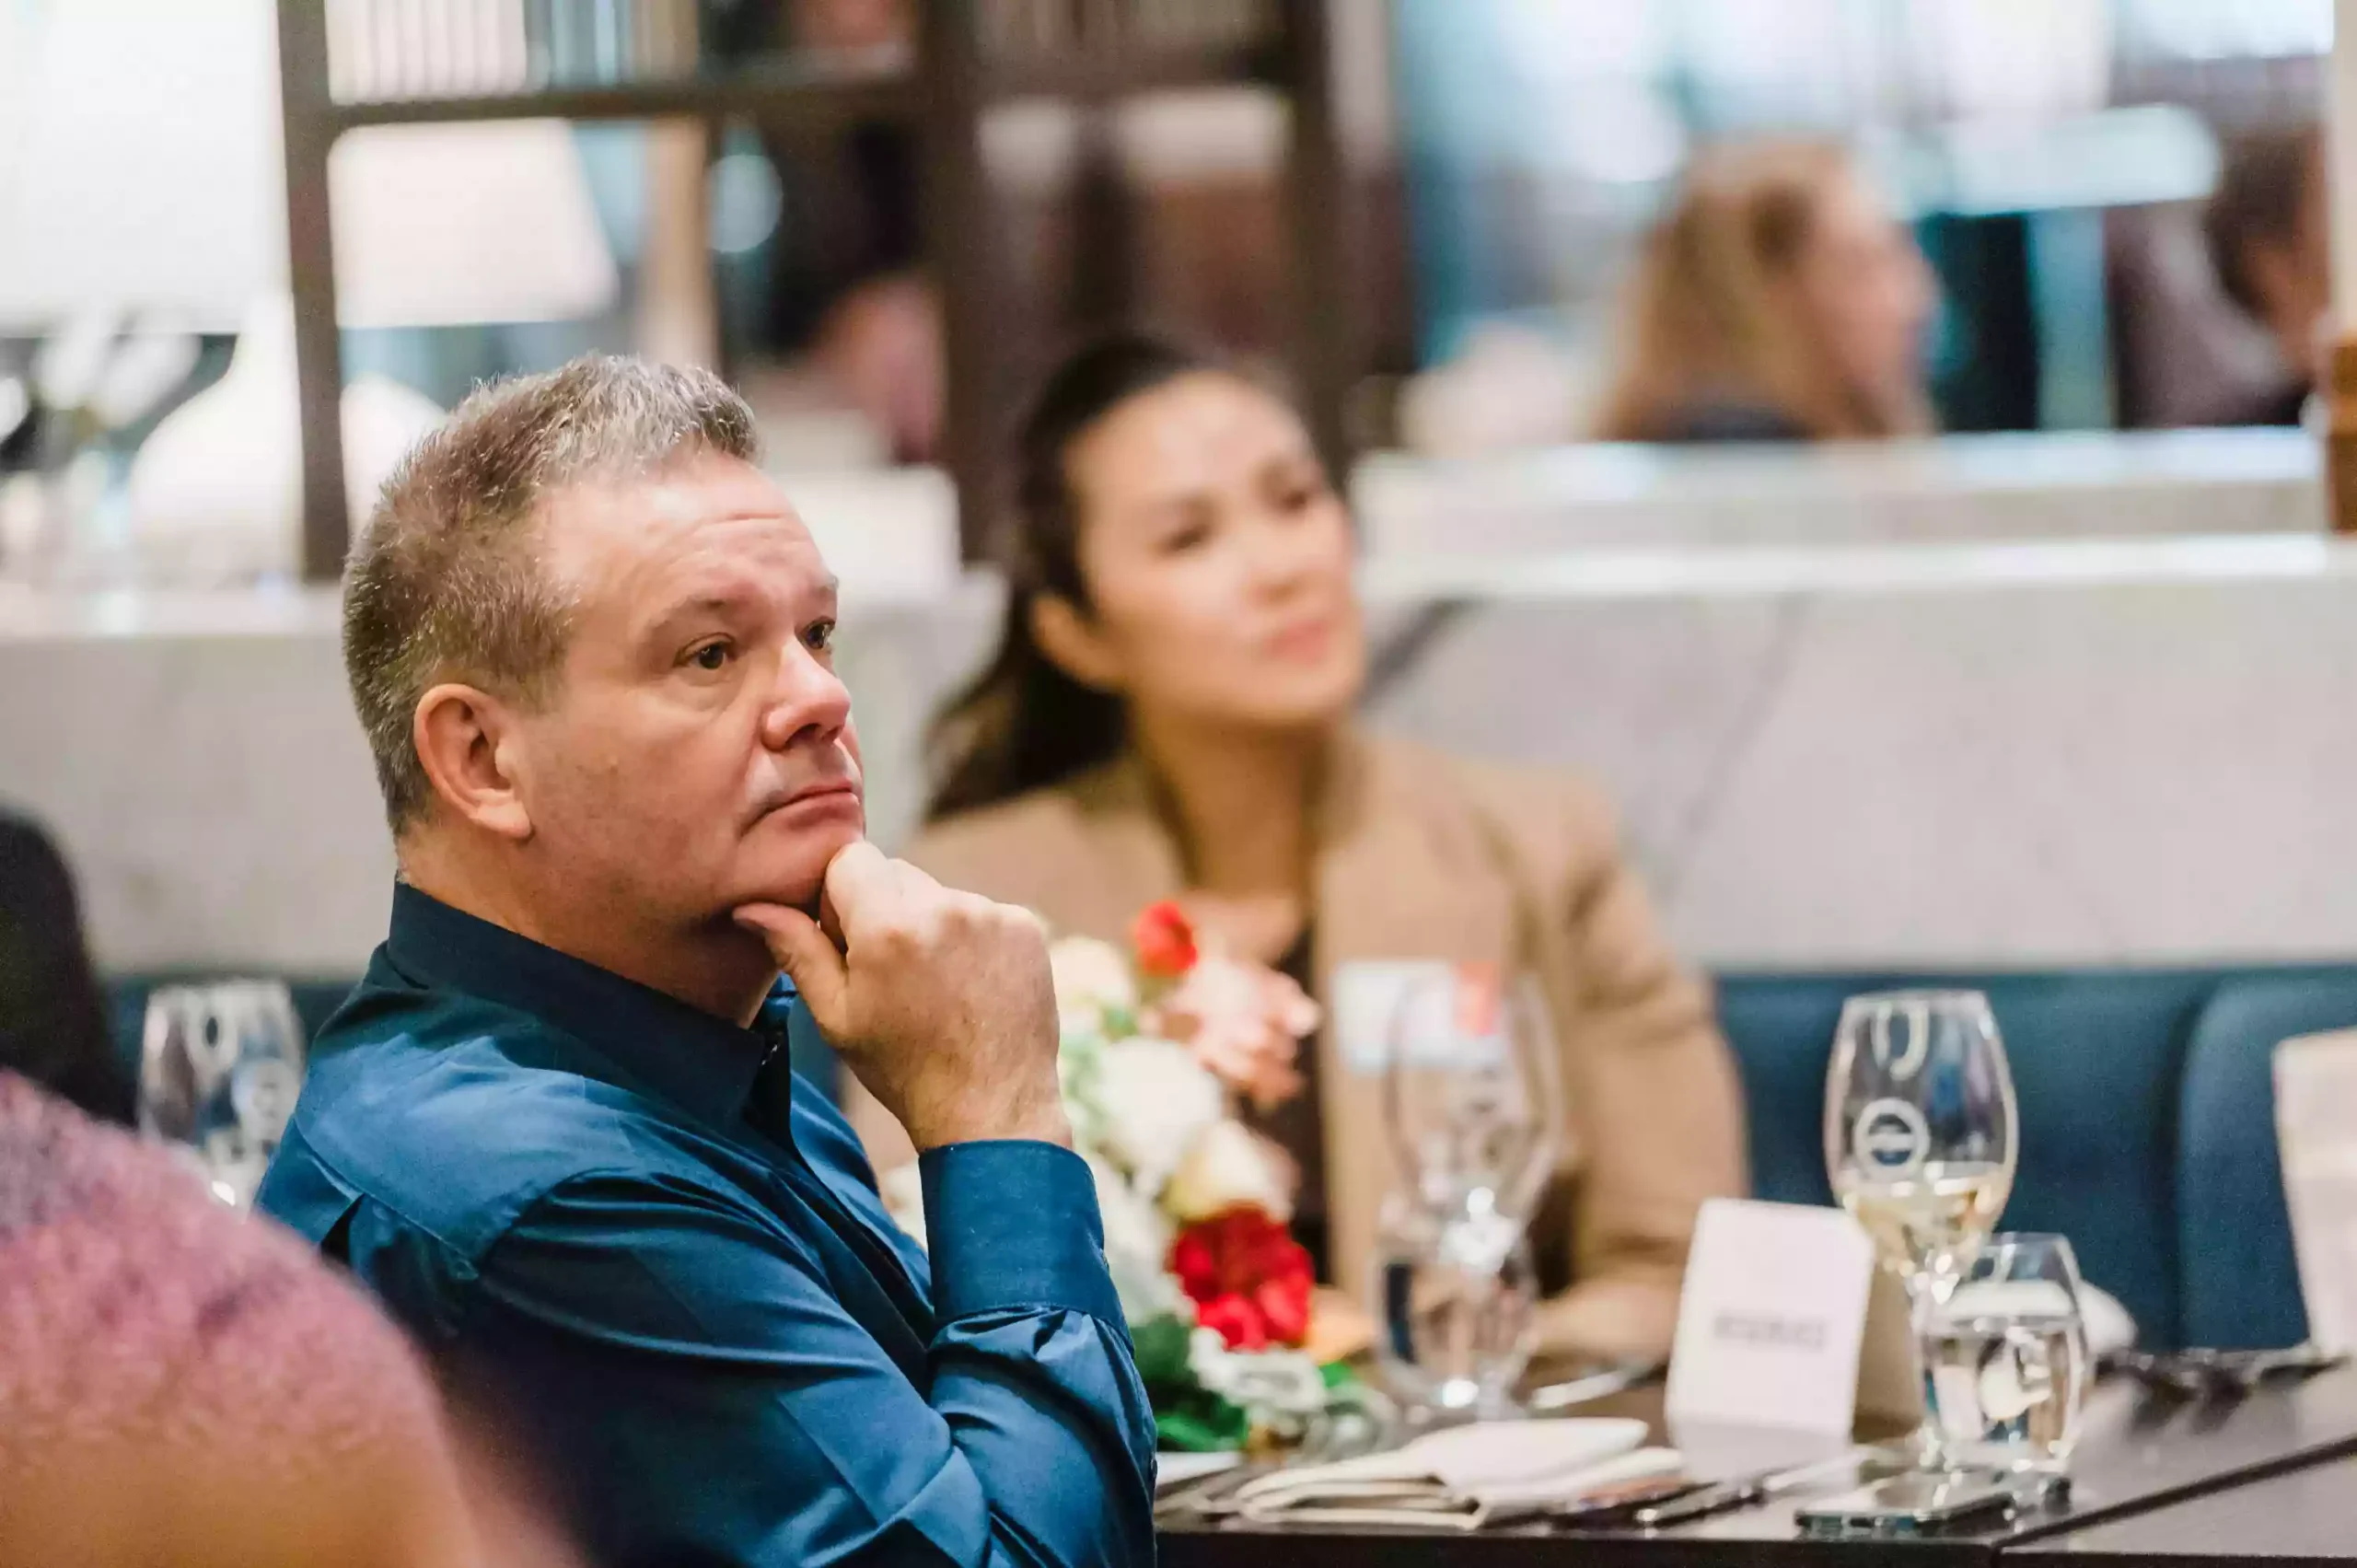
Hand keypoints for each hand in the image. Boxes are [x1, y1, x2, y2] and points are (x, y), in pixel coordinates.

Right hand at [736, 842, 1067, 1150]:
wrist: (991, 1107)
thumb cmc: (903, 1068)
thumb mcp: (836, 1015)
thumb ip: (796, 950)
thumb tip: (751, 907)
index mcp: (889, 926)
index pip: (850, 858)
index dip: (839, 896)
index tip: (846, 940)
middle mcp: (944, 907)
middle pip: (895, 872)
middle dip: (882, 908)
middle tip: (887, 971)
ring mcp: (991, 914)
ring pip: (937, 893)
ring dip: (927, 923)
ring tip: (932, 986)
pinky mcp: (1025, 926)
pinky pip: (980, 911)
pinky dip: (969, 937)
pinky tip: (968, 986)